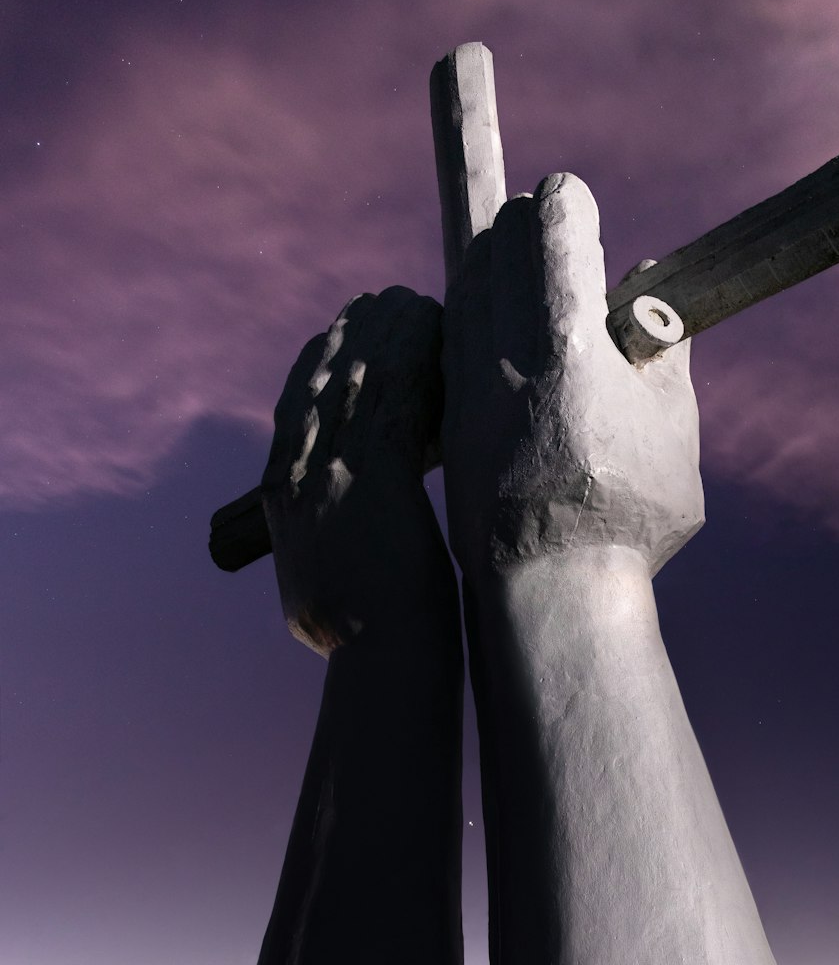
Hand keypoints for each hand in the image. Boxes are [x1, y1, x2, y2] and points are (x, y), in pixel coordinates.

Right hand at [261, 286, 447, 654]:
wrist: (379, 663)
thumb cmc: (368, 645)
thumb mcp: (322, 598)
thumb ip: (323, 560)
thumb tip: (327, 562)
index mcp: (283, 502)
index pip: (291, 410)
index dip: (318, 365)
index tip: (342, 337)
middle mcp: (295, 477)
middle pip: (316, 380)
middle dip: (350, 335)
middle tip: (381, 303)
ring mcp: (328, 473)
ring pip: (353, 377)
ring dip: (383, 332)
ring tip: (411, 301)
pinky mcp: (371, 473)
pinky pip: (390, 391)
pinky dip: (409, 351)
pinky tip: (429, 323)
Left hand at [441, 173, 703, 580]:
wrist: (549, 593)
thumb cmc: (628, 519)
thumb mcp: (670, 428)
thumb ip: (662, 353)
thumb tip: (647, 290)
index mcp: (569, 347)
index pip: (556, 235)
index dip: (566, 206)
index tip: (570, 194)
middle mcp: (506, 356)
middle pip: (500, 251)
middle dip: (523, 224)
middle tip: (541, 214)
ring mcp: (467, 388)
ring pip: (465, 291)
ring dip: (489, 263)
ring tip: (514, 256)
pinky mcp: (447, 420)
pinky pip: (449, 339)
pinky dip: (467, 312)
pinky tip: (484, 317)